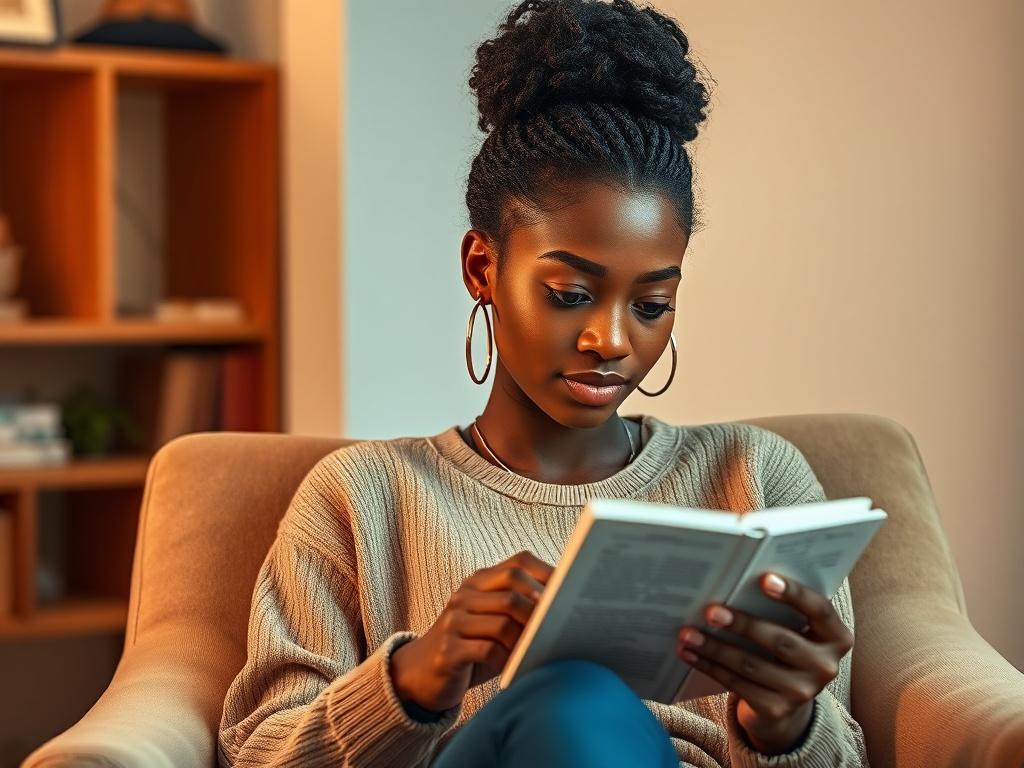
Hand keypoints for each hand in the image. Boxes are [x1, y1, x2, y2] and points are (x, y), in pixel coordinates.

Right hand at [389, 550, 554, 713]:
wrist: (423, 673)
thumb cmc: (473, 647)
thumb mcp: (495, 622)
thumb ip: (521, 608)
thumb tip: (566, 605)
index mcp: (479, 581)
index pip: (518, 562)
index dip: (547, 573)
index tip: (570, 591)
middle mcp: (464, 594)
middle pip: (512, 585)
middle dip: (540, 606)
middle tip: (557, 624)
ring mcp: (454, 621)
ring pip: (503, 621)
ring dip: (525, 639)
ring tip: (535, 650)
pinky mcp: (448, 650)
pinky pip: (488, 650)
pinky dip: (507, 659)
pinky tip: (511, 666)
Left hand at [676, 573, 853, 754]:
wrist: (784, 700)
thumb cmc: (784, 646)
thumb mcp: (793, 628)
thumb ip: (780, 607)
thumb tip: (736, 579)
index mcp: (836, 637)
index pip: (819, 610)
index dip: (793, 593)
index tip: (764, 579)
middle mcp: (825, 667)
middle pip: (780, 641)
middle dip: (742, 624)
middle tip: (711, 611)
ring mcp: (802, 692)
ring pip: (752, 665)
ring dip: (715, 647)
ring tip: (688, 633)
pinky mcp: (777, 710)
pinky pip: (737, 684)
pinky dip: (710, 666)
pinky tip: (689, 653)